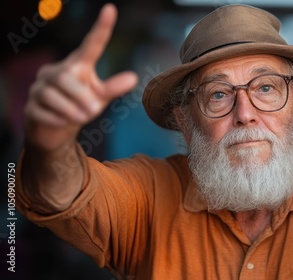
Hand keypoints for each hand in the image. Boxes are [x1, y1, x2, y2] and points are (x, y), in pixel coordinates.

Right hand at [24, 3, 137, 150]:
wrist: (57, 129)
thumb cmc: (81, 106)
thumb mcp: (100, 98)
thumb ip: (113, 88)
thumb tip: (134, 78)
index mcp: (77, 65)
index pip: (90, 45)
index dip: (101, 28)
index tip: (111, 9)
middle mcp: (55, 72)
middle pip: (64, 77)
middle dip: (80, 95)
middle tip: (93, 111)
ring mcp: (39, 88)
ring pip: (50, 95)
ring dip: (69, 110)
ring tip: (81, 118)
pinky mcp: (30, 107)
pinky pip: (41, 112)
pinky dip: (56, 120)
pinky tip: (63, 123)